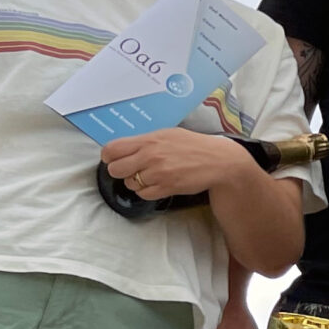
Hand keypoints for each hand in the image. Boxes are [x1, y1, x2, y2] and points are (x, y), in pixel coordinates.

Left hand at [99, 128, 255, 201]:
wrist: (219, 161)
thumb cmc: (195, 146)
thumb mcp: (169, 134)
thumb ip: (146, 140)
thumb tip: (125, 147)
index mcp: (149, 140)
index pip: (111, 149)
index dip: (109, 157)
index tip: (115, 159)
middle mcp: (150, 156)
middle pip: (115, 169)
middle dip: (121, 171)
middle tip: (132, 169)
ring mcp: (158, 173)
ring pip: (129, 183)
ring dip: (136, 182)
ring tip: (150, 176)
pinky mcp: (167, 187)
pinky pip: (144, 194)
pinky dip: (147, 191)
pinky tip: (157, 184)